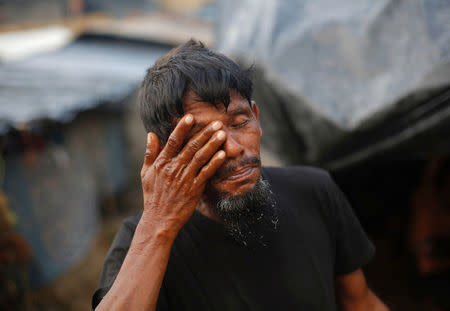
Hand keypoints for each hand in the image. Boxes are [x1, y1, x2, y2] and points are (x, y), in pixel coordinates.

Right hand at [140, 114, 226, 237]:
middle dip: (204, 133)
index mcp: (161, 163)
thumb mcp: (146, 173)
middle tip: (216, 122)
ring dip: (212, 144)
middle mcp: (173, 169)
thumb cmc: (153, 196)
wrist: (159, 220)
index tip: (190, 117)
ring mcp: (184, 179)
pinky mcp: (194, 189)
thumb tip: (150, 134)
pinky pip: (206, 173)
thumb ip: (150, 153)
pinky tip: (223, 154)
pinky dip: (214, 163)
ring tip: (222, 133)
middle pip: (191, 146)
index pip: (172, 141)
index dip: (182, 128)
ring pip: (200, 157)